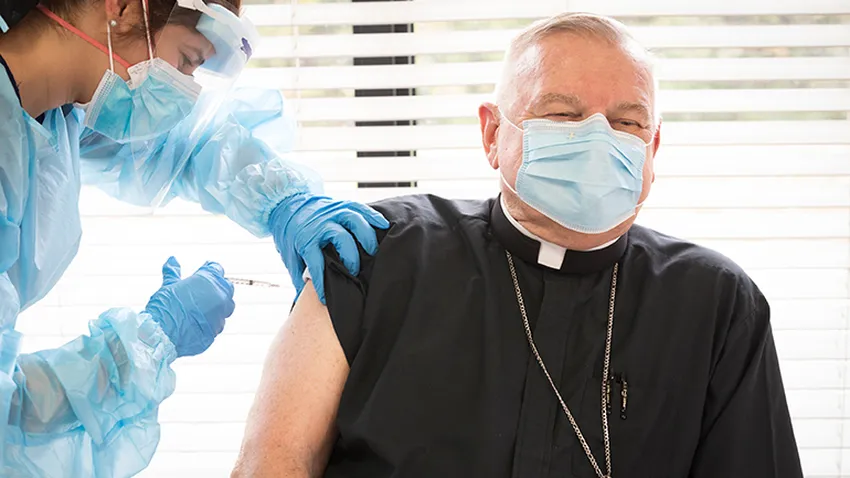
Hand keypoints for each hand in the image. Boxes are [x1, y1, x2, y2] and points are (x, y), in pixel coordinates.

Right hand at [144, 257, 234, 357]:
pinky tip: (199, 321)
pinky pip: (220, 322)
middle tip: (203, 291)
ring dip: (218, 305)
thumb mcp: (168, 285)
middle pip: (226, 286)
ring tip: (201, 308)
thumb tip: (172, 260)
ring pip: (227, 306)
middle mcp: (219, 295)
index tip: (204, 272)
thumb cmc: (165, 307)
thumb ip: (173, 272)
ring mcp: (221, 313)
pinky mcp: (218, 329)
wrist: (163, 332)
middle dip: (217, 287)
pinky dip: (212, 320)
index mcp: (208, 280)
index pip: (216, 269)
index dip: (209, 270)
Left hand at [270, 194, 388, 303]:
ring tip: (373, 252)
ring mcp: (332, 212)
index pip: (315, 263)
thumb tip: (303, 300)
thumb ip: (299, 275)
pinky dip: (373, 216)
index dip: (321, 282)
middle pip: (341, 239)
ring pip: (354, 221)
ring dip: (367, 237)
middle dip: (352, 258)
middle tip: (356, 272)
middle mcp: (320, 224)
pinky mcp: (341, 204)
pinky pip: (360, 208)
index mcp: (305, 239)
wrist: (286, 204)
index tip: (326, 297)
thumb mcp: (289, 255)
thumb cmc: (290, 233)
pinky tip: (384, 225)